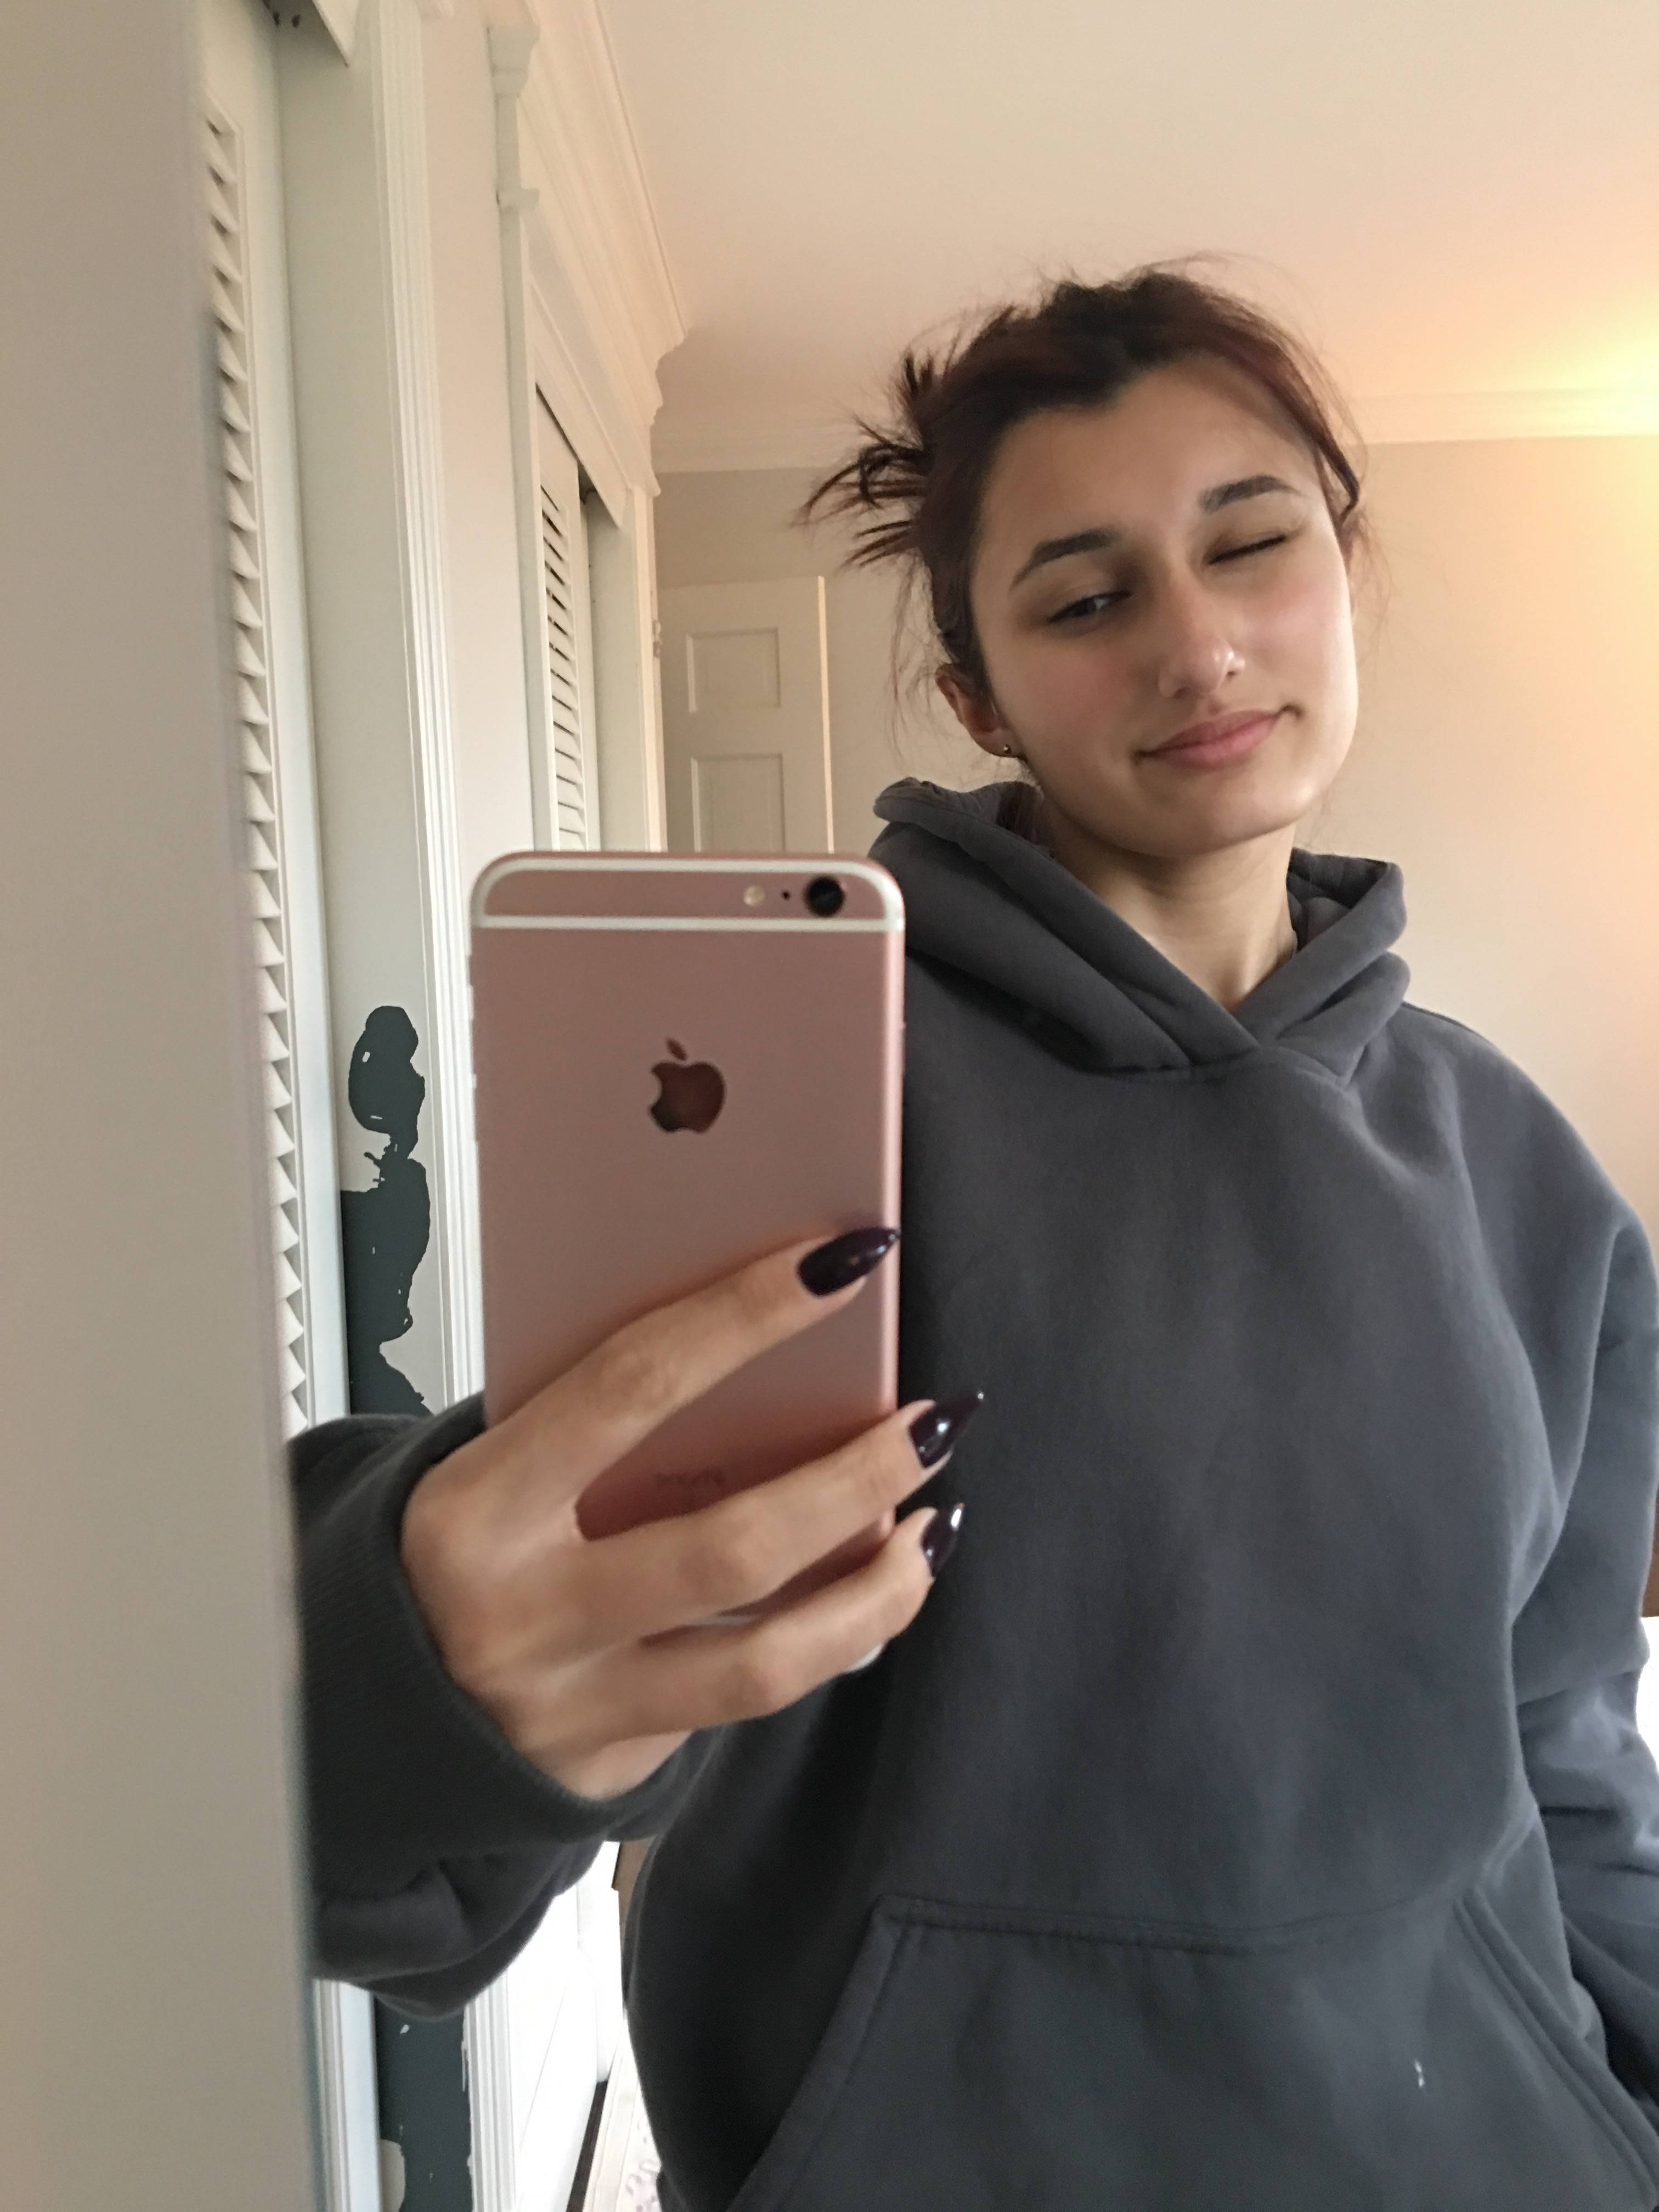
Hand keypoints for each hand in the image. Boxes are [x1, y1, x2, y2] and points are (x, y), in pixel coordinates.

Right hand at [399, 1231, 974, 1801]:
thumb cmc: (442, 1557)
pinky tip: (869, 1598)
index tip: (845, 1260)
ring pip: (767, 1662)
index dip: (750, 1315)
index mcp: (479, 1507)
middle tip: (932, 1421)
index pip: (636, 1384)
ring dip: (877, 1591)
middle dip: (857, 1478)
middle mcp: (526, 1616)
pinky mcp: (616, 1766)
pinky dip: (827, 1643)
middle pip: (733, 1548)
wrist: (359, 1719)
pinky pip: (747, 1701)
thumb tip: (765, 1349)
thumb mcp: (489, 1470)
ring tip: (934, 1527)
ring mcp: (574, 1707)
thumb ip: (597, 1426)